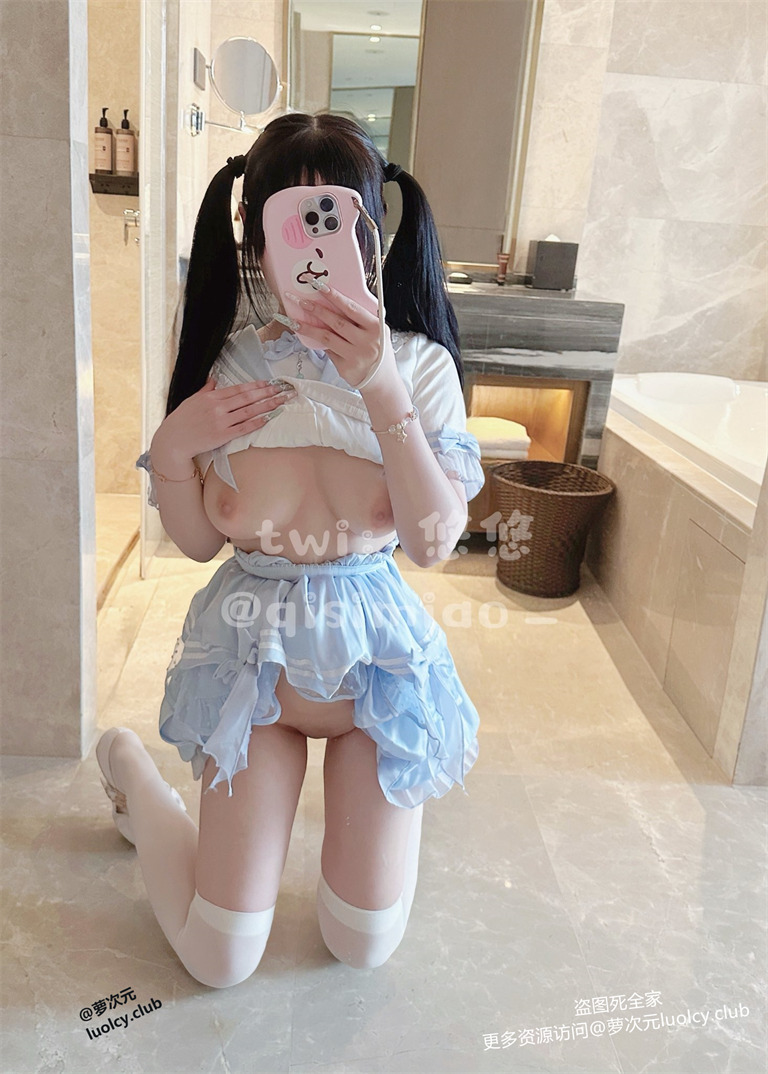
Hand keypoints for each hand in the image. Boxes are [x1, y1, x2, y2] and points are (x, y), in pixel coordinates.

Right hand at [150, 377, 297, 466]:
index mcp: (211, 396)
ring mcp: (221, 421)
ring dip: (266, 406)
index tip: (268, 384)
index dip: (255, 386)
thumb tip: (213, 379)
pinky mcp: (222, 435)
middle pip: (247, 398)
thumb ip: (206, 390)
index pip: (238, 389)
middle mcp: (218, 407)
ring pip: (248, 411)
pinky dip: (256, 423)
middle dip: (266, 393)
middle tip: (281, 390)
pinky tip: (267, 418)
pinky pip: (243, 428)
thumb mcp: (192, 400)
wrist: (173, 440)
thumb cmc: (181, 420)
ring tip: (280, 402)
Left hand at [286, 285, 398, 390]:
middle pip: (336, 322)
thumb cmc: (378, 351)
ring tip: (295, 320)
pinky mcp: (345, 368)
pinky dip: (317, 343)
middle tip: (301, 301)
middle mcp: (366, 342)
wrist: (382, 380)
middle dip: (317, 310)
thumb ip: (363, 319)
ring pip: (327, 338)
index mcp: (376, 328)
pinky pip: (328, 351)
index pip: (351, 308)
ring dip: (309, 328)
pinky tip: (306, 336)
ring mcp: (355, 356)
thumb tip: (335, 303)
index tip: (319, 286)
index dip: (334, 297)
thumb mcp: (378, 332)